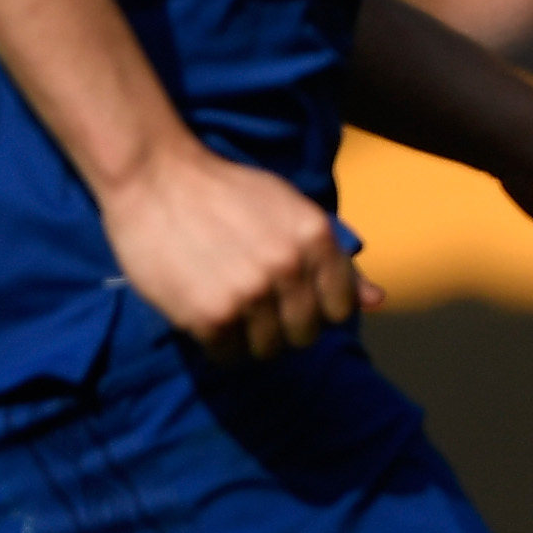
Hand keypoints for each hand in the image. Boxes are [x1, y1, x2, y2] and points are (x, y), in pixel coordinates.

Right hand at [106, 145, 367, 357]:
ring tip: (228, 308)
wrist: (154, 176)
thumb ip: (334, 259)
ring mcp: (249, 294)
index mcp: (315, 238)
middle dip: (284, 327)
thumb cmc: (226, 192)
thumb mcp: (291, 210)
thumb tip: (378, 301)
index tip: (293, 299)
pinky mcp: (209, 315)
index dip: (317, 308)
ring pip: (268, 350)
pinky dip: (217, 343)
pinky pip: (228, 355)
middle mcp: (288, 267)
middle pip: (305, 335)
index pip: (340, 309)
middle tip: (255, 306)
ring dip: (249, 338)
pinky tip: (205, 313)